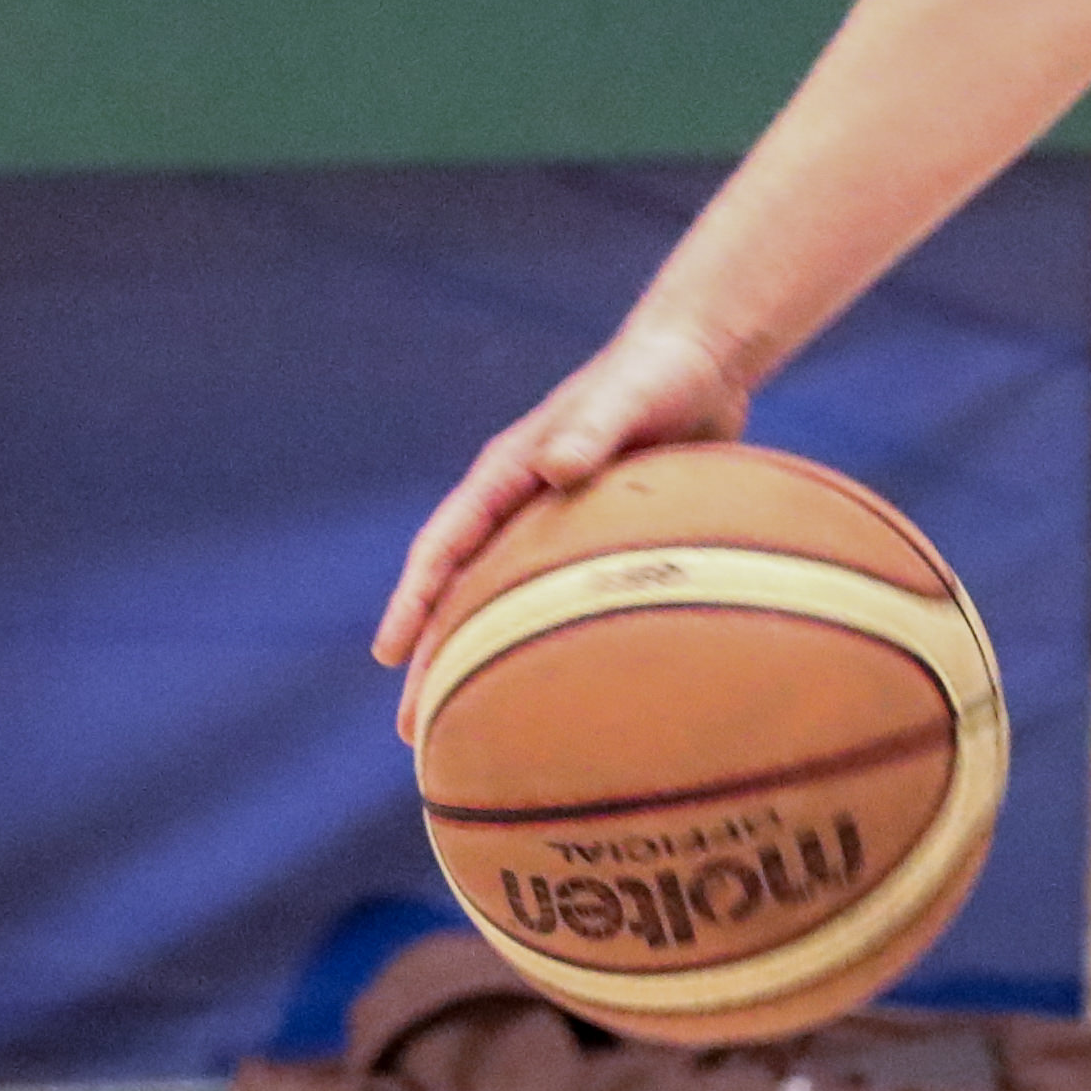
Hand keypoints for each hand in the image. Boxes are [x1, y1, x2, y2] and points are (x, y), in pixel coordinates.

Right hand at [371, 319, 750, 729]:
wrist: (702, 360)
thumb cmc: (661, 372)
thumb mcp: (630, 395)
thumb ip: (595, 427)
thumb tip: (555, 468)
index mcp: (509, 471)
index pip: (446, 544)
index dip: (415, 600)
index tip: (389, 654)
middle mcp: (520, 501)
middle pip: (462, 590)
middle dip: (433, 656)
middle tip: (413, 730)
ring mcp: (552, 521)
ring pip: (504, 603)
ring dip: (482, 660)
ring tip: (466, 729)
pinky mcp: (591, 536)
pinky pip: (557, 599)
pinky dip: (544, 643)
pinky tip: (558, 695)